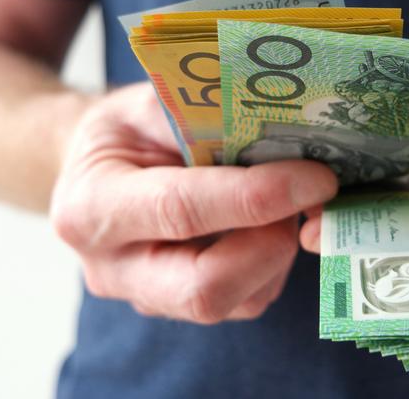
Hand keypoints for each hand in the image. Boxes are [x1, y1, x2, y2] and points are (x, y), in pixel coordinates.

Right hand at [50, 83, 337, 322]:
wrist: (96, 172)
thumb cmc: (124, 133)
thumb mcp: (147, 104)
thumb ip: (202, 115)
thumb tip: (283, 125)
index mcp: (93, 207)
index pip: (181, 211)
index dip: (255, 196)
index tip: (315, 178)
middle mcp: (113, 268)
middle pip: (205, 289)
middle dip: (272, 244)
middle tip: (306, 197)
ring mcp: (149, 296)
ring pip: (236, 301)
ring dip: (279, 250)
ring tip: (285, 201)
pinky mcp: (183, 305)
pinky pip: (247, 300)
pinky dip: (274, 262)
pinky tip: (269, 222)